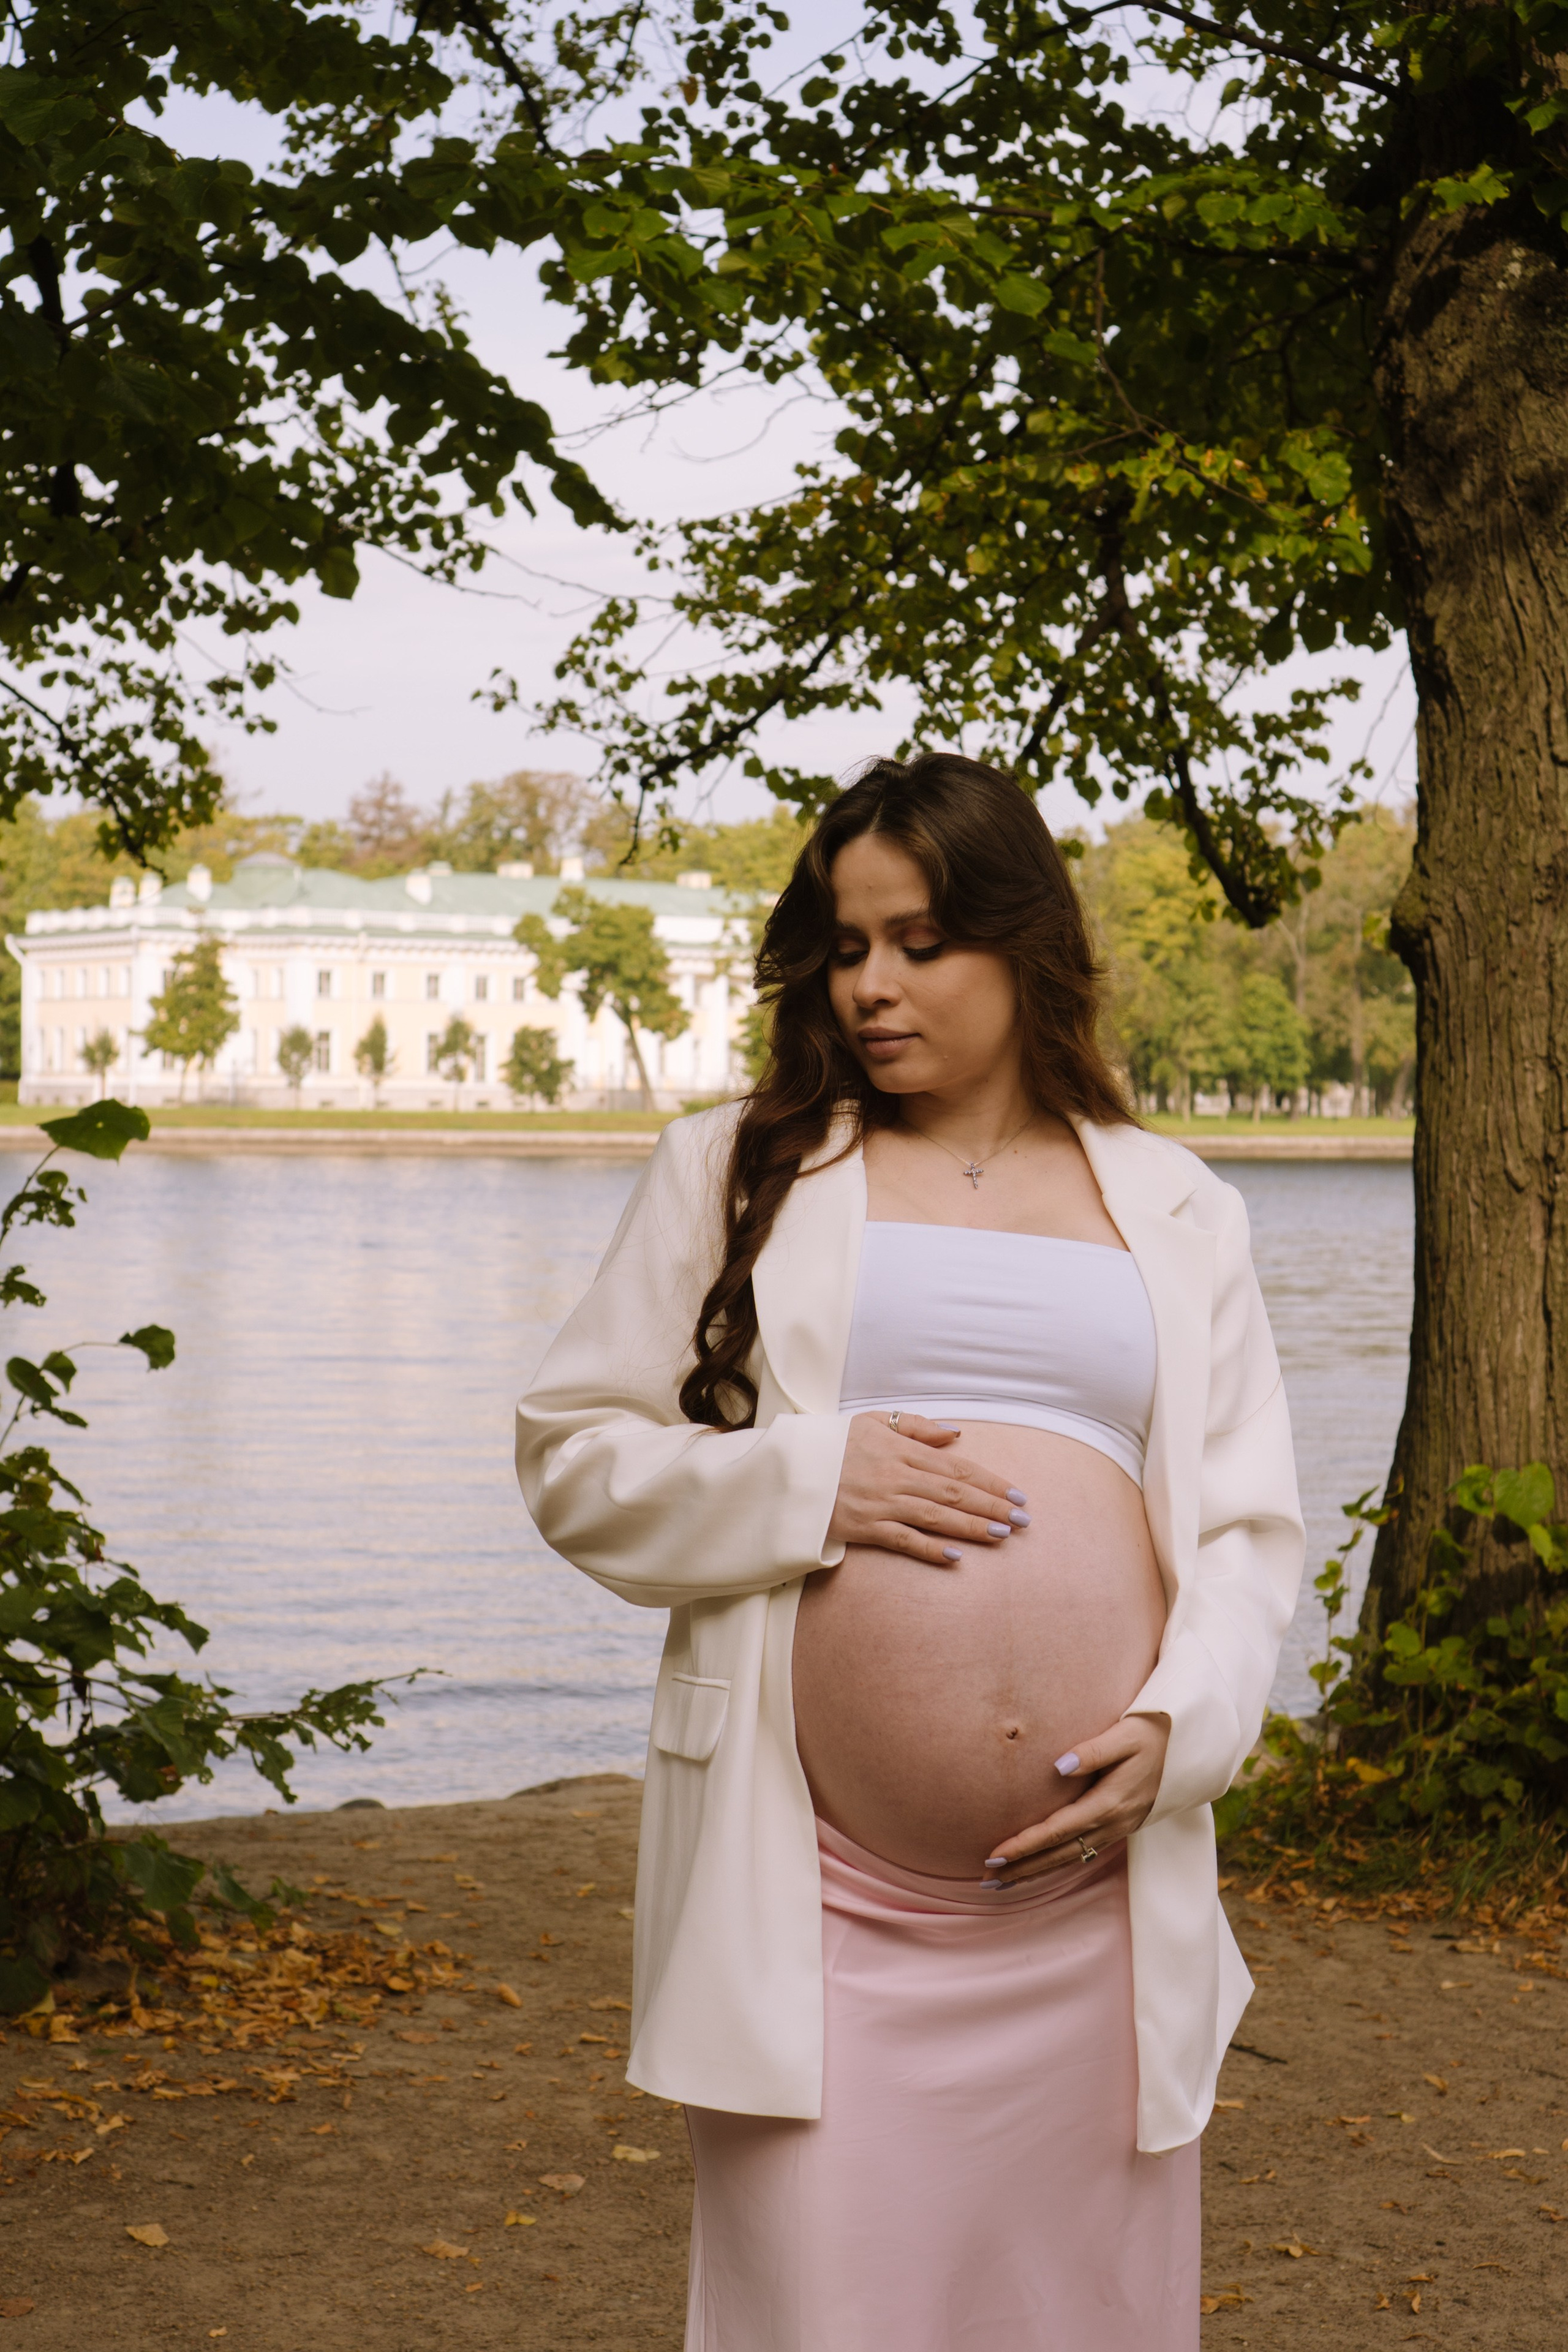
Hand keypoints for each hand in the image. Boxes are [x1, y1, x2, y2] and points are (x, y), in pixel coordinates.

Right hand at [826, 1411, 1028, 1568]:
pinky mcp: (863, 1527)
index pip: (956, 1467)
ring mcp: (880, 1503)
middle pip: (953, 1493)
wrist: (788, 1470)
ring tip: (1003, 1535)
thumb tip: (956, 1435)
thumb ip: (916, 1427)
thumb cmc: (833, 1444)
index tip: (1017, 1494)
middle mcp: (895, 1475)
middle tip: (1023, 1520)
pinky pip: (902, 1540)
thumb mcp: (873, 1422)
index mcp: (900, 1448)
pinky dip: (929, 1549)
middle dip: (992, 1507)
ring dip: (972, 1527)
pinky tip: (955, 1556)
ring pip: (936, 1517)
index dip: (990, 1481)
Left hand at [981, 1715, 1170, 1886]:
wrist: (1189, 1747)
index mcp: (1109, 1802)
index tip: (995, 1854)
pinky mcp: (1121, 1827)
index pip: (1058, 1830)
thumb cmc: (1152, 1733)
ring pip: (1071, 1858)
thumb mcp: (1125, 1735)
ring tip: (1004, 1883)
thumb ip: (1093, 1750)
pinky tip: (1040, 1867)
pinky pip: (1083, 1853)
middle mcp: (1113, 1823)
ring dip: (1037, 1871)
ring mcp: (1119, 1829)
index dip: (1025, 1844)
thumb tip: (1059, 1766)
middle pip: (1060, 1853)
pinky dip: (1058, 1863)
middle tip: (987, 1880)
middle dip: (1023, 1868)